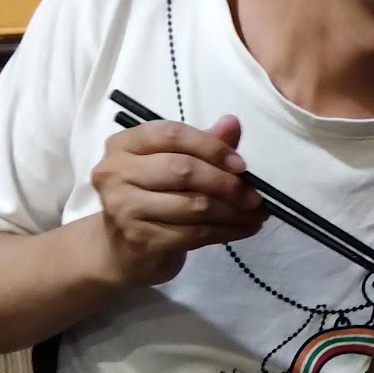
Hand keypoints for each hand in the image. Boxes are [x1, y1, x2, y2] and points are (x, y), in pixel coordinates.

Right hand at [90, 116, 264, 286]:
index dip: (212, 147)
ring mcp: (124, 208)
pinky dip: (227, 231)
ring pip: (194, 205)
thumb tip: (232, 123)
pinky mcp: (141, 239)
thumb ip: (202, 143)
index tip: (242, 165)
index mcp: (125, 145)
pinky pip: (194, 233)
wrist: (123, 249)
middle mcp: (116, 173)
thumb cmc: (151, 198)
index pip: (172, 135)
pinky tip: (244, 228)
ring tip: (257, 214)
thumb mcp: (173, 164)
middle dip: (227, 183)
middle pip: (184, 170)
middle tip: (256, 196)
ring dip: (234, 211)